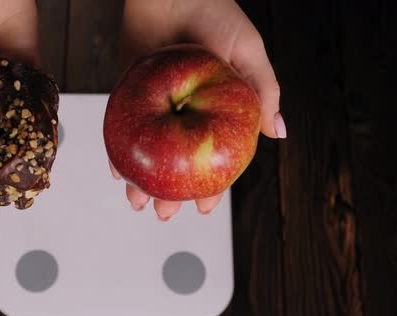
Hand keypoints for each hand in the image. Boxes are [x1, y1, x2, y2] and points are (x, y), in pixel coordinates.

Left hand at [113, 0, 284, 220]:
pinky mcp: (130, 93)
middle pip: (176, 162)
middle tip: (165, 214)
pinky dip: (119, 150)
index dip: (212, 185)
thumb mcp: (250, 53)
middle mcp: (184, 114)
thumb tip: (278, 133)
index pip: (214, 156)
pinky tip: (117, 171)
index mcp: (215, 109)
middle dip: (171, 193)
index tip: (204, 208)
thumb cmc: (216, 13)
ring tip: (137, 202)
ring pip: (149, 153)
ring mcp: (156, 106)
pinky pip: (123, 127)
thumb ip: (264, 92)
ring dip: (142, 180)